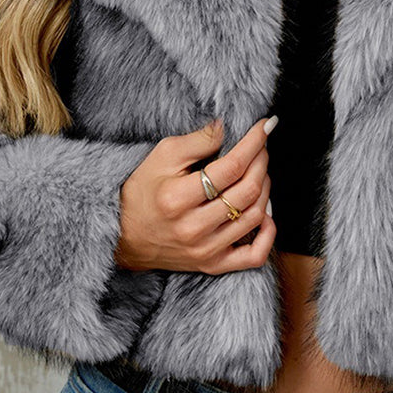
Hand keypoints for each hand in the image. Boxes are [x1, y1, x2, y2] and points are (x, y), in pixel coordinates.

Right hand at [114, 116, 275, 273]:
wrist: (124, 237)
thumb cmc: (143, 191)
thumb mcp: (161, 156)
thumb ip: (197, 140)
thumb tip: (227, 127)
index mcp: (177, 198)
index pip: (231, 167)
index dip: (254, 143)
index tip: (265, 127)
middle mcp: (193, 228)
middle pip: (247, 191)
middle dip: (261, 162)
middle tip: (261, 148)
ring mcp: (205, 250)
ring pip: (255, 216)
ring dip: (265, 189)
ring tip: (259, 172)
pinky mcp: (213, 265)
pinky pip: (255, 255)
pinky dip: (268, 233)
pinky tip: (265, 214)